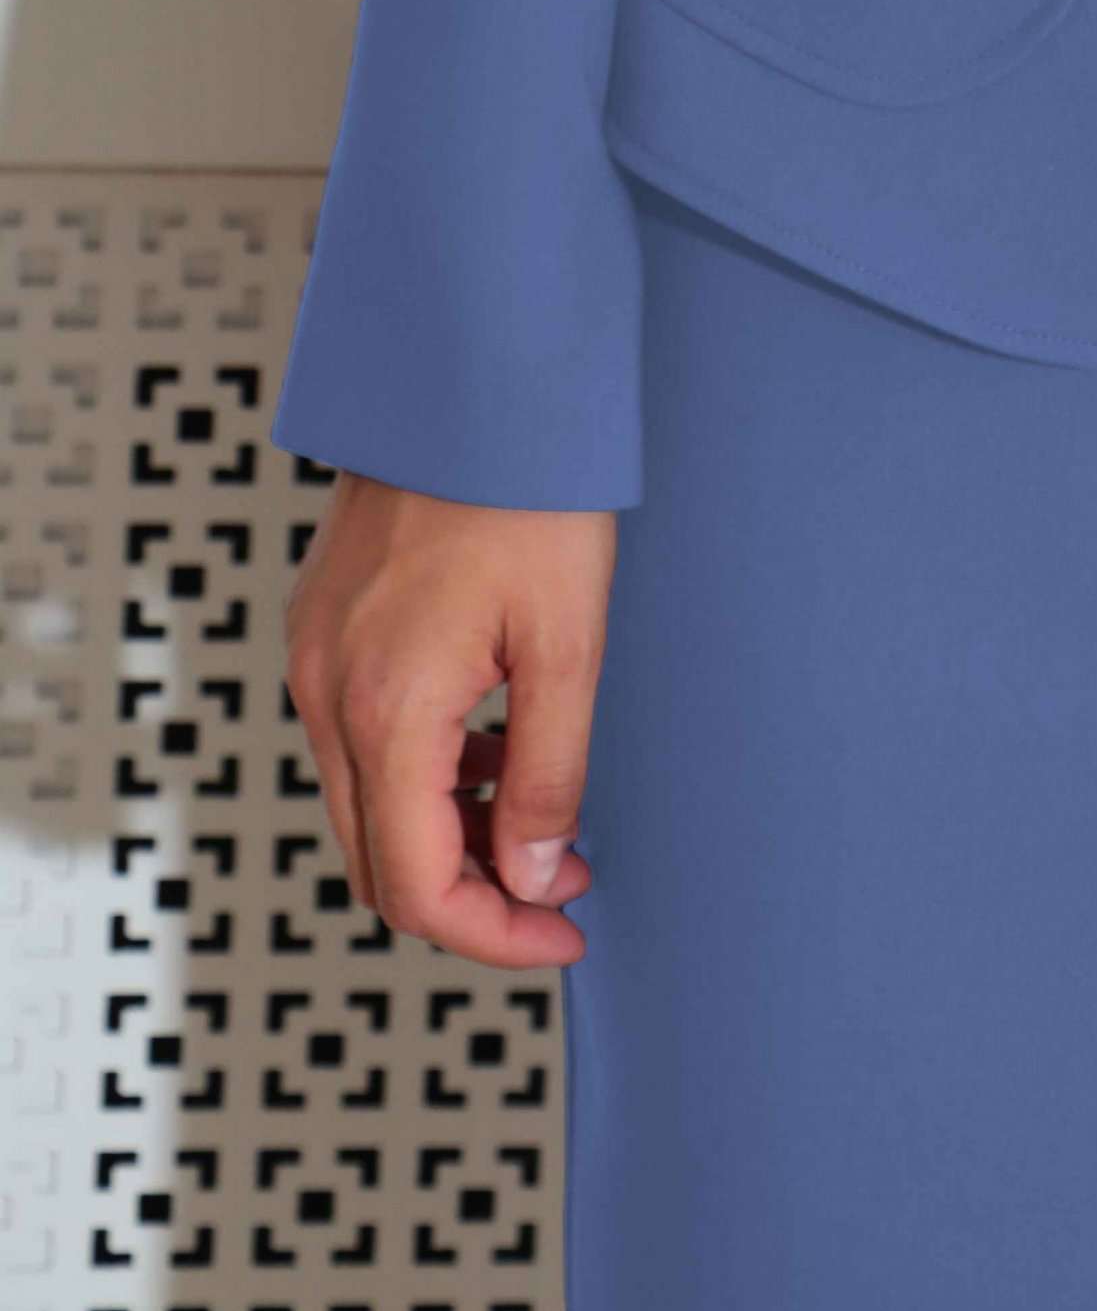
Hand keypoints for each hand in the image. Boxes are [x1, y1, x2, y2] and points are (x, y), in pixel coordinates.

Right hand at [284, 474, 617, 970]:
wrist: (470, 376)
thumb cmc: (528, 492)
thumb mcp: (567, 639)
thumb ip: (547, 771)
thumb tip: (533, 877)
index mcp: (385, 709)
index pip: (417, 887)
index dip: (494, 935)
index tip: (565, 933)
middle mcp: (328, 695)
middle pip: (379, 862)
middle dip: (473, 896)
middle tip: (563, 884)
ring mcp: (315, 660)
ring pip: (366, 805)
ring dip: (448, 834)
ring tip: (543, 814)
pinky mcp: (322, 628)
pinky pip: (358, 740)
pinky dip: (421, 773)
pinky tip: (495, 745)